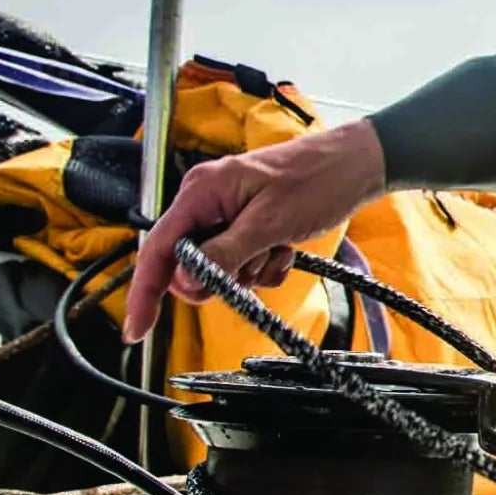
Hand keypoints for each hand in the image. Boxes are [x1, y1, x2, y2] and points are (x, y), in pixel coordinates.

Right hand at [123, 119, 388, 340]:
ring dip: (251, 270)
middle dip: (221, 276)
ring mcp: (226, 213)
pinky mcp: (247, 225)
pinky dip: (264, 265)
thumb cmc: (317, 180)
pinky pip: (242, 263)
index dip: (145, 291)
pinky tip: (284, 248)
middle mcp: (206, 201)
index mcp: (201, 192)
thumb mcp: (270, 223)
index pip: (157, 248)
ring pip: (218, 268)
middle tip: (254, 262)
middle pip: (187, 264)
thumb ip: (224, 253)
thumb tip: (184, 282)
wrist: (357, 166)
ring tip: (278, 246)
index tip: (138, 329)